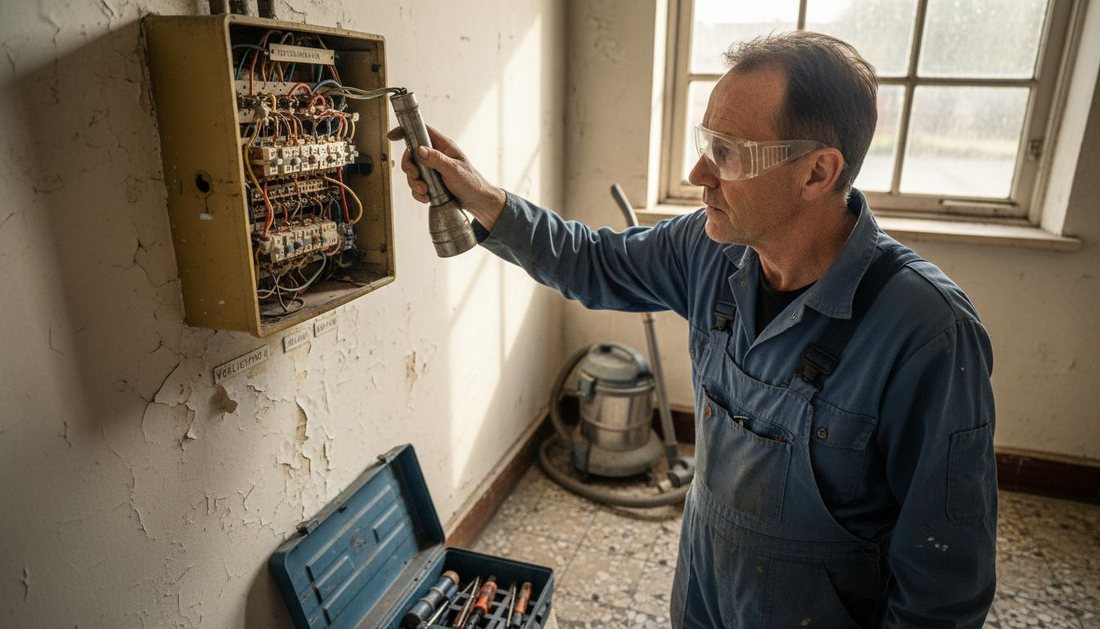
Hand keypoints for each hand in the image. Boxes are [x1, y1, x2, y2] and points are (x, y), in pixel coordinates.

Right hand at [387, 125, 506, 230]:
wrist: (477, 202)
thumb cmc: (471, 182)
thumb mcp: (454, 170)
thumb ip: (436, 160)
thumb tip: (419, 149)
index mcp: (443, 146)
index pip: (421, 131)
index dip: (405, 131)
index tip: (392, 136)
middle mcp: (436, 155)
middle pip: (411, 154)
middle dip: (409, 167)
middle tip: (415, 176)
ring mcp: (432, 169)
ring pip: (412, 172)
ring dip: (414, 183)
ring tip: (425, 191)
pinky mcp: (431, 183)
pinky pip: (417, 185)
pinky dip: (418, 193)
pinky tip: (427, 198)